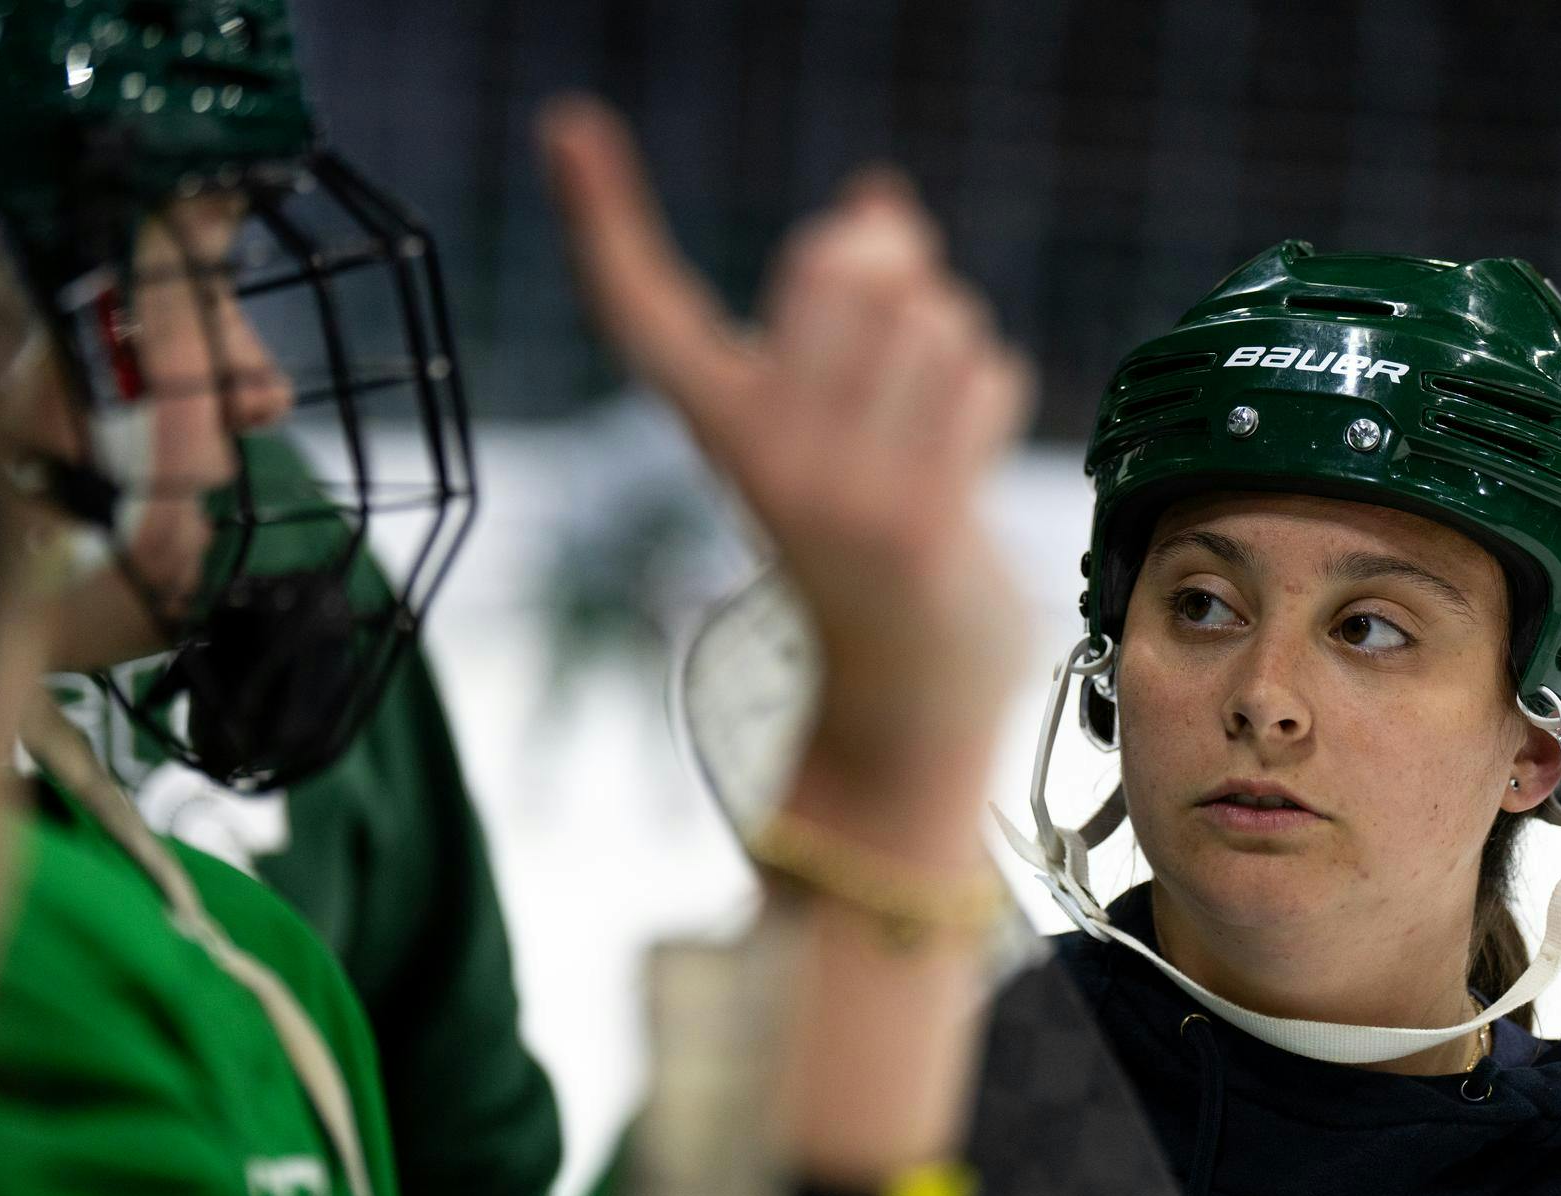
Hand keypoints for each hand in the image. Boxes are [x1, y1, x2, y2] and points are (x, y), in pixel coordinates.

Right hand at [538, 96, 1033, 786]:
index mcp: (720, 427)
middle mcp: (757, 456)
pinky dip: (991, 397)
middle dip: (897, 272)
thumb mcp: (830, 426)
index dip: (603, 215)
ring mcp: (830, 494)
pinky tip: (963, 462)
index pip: (643, 311)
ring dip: (957, 346)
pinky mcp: (912, 525)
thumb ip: (849, 305)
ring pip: (932, 314)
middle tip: (900, 346)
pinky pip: (983, 376)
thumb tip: (880, 196)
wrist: (900, 709)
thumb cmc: (871, 546)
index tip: (568, 122)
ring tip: (933, 425)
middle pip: (838, 263)